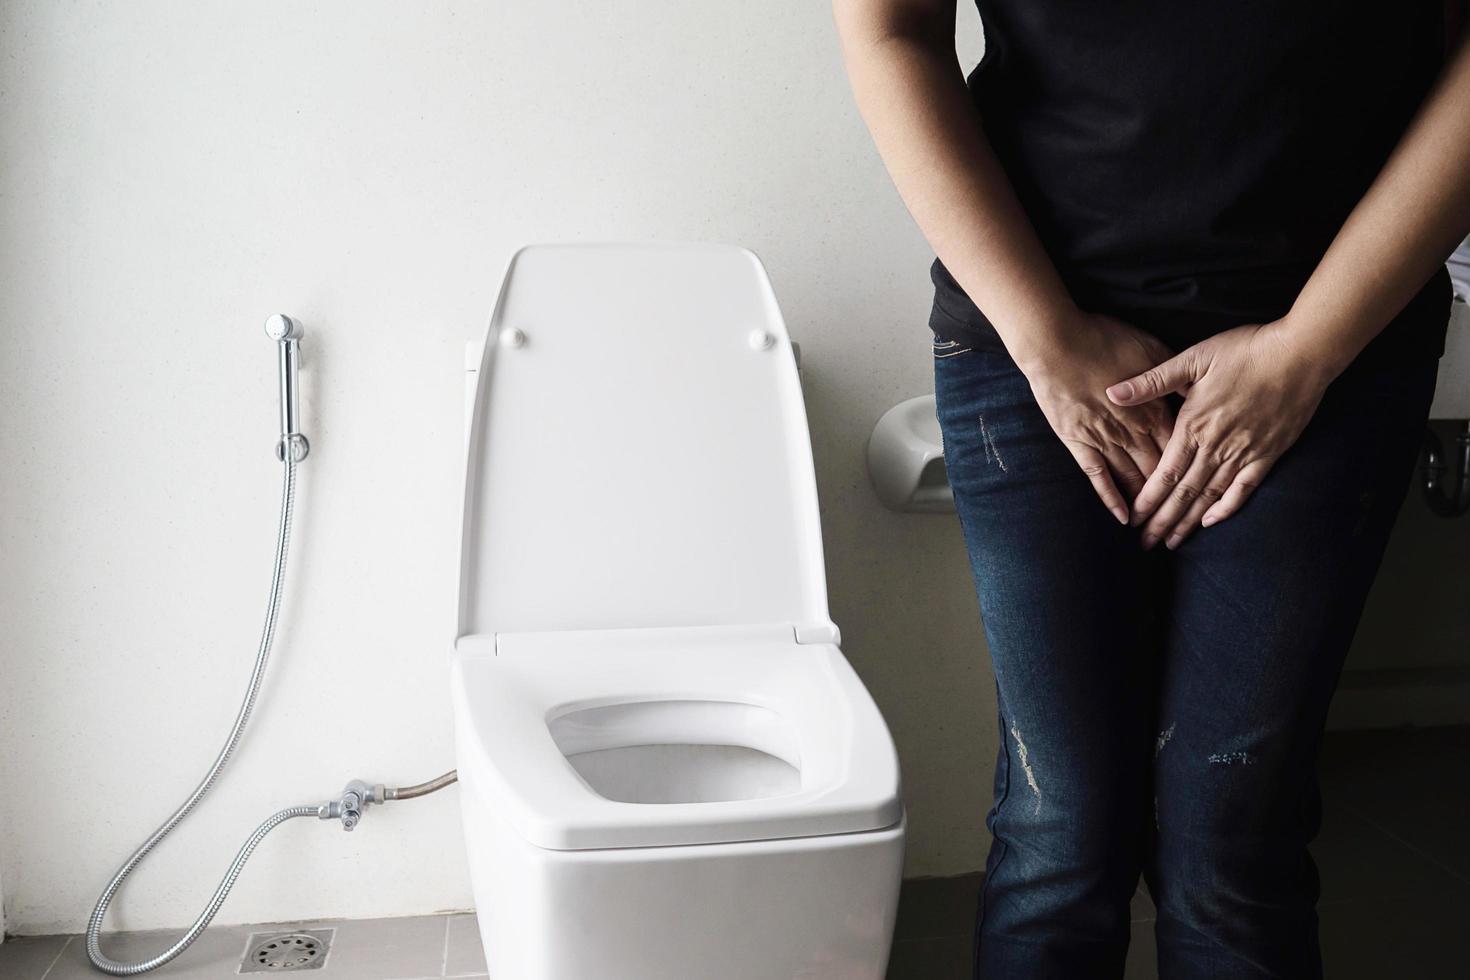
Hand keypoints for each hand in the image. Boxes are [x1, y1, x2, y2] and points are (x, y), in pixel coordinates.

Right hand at [1022, 313, 1177, 523]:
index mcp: (1156, 409)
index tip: (1208, 489)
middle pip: (1161, 472)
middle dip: (1174, 499)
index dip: (1196, 471)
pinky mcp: (1079, 442)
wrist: (1057, 342)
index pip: (1183, 449)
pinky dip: (1111, 499)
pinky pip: (1099, 477)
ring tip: (1158, 526)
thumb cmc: (1104, 339)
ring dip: (1146, 505)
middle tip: (1186, 521)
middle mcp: (1134, 431)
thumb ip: (1173, 373)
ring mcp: (1105, 440)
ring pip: (1132, 479)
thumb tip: (1198, 389)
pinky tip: (1122, 518)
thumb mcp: (1150, 347)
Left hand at [1105, 321, 1332, 548]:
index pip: (1164, 474)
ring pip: (1210, 496)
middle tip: (1145, 545)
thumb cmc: (1244, 350)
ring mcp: (1243, 452)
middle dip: (1162, 521)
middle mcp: (1216, 446)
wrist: (1301, 353)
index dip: (1147, 500)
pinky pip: (1244, 488)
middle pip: (1184, 493)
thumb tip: (1112, 393)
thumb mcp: (1192, 358)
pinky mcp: (1268, 453)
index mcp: (1193, 426)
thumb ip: (1152, 381)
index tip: (1133, 520)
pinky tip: (1212, 522)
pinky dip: (1227, 507)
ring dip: (1189, 521)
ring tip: (1171, 542)